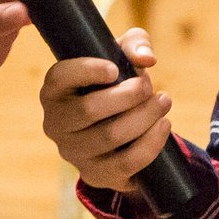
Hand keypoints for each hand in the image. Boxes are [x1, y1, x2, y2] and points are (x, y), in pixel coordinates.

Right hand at [39, 27, 170, 192]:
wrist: (117, 129)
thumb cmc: (115, 83)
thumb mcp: (121, 56)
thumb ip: (135, 45)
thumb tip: (147, 58)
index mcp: (54, 90)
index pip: (60, 77)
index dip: (86, 71)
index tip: (115, 68)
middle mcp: (55, 123)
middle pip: (88, 110)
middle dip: (127, 96)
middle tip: (149, 86)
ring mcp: (72, 152)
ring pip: (110, 136)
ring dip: (144, 117)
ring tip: (164, 101)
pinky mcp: (94, 174)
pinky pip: (125, 164)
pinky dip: (150, 144)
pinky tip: (163, 126)